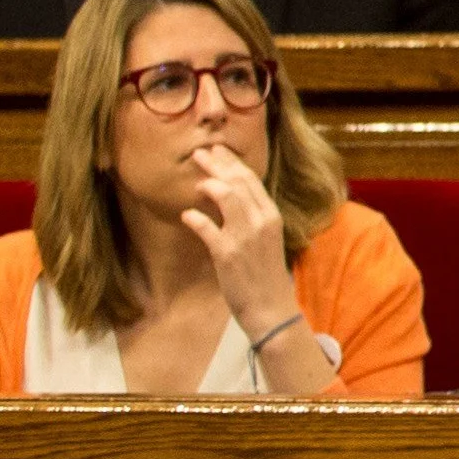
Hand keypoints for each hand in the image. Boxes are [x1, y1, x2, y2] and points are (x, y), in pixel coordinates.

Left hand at [179, 143, 298, 332]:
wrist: (270, 307)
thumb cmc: (265, 274)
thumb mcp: (265, 239)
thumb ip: (251, 218)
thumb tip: (229, 200)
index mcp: (271, 215)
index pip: (251, 180)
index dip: (232, 163)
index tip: (218, 151)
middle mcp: (261, 221)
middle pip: (238, 183)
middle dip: (218, 165)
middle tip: (200, 153)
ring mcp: (245, 236)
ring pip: (227, 197)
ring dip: (209, 184)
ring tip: (196, 180)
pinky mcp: (227, 253)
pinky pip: (208, 229)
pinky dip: (196, 219)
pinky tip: (186, 214)